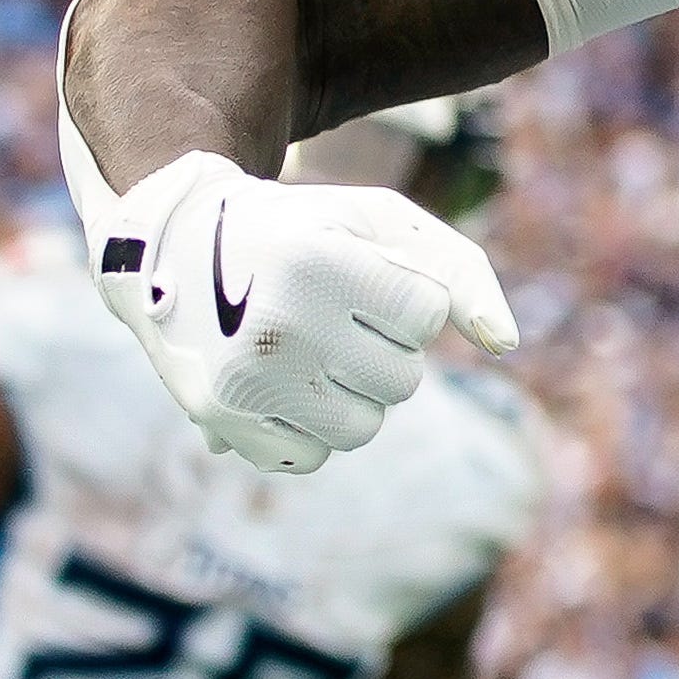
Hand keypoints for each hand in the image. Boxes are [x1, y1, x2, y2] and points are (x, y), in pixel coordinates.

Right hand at [86, 152, 515, 475]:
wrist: (173, 244)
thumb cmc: (300, 231)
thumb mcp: (377, 221)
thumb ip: (458, 271)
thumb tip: (505, 344)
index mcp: (321, 264)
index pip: (427, 316)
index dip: (405, 297)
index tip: (360, 276)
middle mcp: (279, 326)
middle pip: (401, 380)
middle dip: (381, 347)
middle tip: (329, 312)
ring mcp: (246, 380)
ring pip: (364, 426)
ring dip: (353, 392)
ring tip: (310, 348)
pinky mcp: (221, 421)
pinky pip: (312, 457)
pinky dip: (310, 425)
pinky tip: (280, 381)